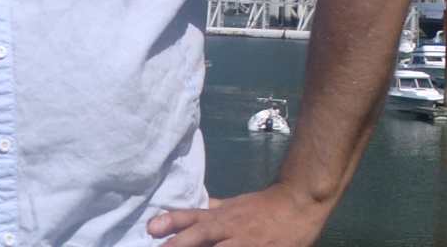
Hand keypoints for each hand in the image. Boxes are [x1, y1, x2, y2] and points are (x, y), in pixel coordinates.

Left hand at [146, 183, 329, 246]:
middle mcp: (228, 228)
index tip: (150, 228)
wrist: (296, 204)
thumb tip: (198, 207)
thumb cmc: (263, 205)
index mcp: (220, 216)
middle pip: (199, 235)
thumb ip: (215, 209)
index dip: (170, 222)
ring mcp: (244, 242)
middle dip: (178, 245)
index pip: (190, 217)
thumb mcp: (235, 204)